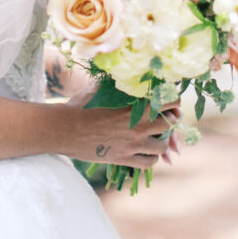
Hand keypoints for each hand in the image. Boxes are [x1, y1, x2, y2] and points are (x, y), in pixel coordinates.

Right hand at [60, 89, 179, 167]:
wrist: (64, 129)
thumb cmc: (80, 105)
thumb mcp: (100, 89)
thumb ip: (118, 85)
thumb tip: (126, 75)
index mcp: (133, 106)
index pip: (167, 102)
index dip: (173, 100)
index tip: (170, 100)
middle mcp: (137, 126)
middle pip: (170, 124)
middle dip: (171, 119)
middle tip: (167, 118)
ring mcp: (132, 145)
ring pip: (163, 146)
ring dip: (163, 140)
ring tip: (157, 136)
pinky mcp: (124, 159)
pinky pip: (149, 163)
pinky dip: (152, 157)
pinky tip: (146, 151)